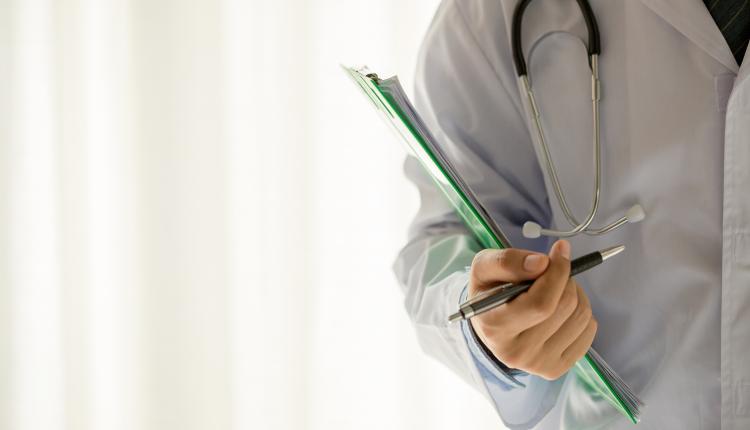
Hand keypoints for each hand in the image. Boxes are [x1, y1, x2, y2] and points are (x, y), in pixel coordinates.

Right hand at [468, 240, 596, 379]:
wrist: (490, 324)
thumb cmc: (489, 293)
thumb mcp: (484, 267)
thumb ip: (507, 261)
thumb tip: (542, 263)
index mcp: (495, 327)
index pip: (541, 304)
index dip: (557, 273)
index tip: (559, 252)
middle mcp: (516, 352)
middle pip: (565, 307)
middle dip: (566, 279)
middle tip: (554, 271)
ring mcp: (538, 364)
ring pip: (581, 317)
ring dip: (575, 293)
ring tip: (556, 289)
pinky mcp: (556, 368)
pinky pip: (588, 331)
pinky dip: (582, 312)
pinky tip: (563, 309)